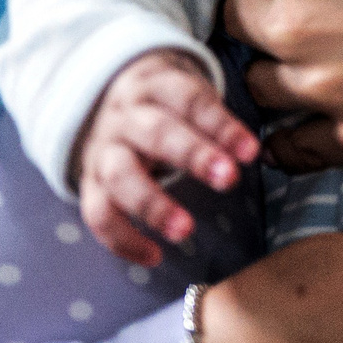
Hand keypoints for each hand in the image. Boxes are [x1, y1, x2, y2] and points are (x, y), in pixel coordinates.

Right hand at [66, 49, 256, 266]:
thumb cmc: (170, 104)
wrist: (112, 95)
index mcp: (155, 85)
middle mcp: (126, 116)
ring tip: (185, 230)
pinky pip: (98, 213)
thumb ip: (216, 120)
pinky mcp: (89, 182)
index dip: (222, 125)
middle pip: (155, 132)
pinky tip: (154, 257)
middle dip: (193, 156)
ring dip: (153, 204)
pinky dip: (122, 239)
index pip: (190, 100)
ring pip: (121, 175)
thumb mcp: (191, 94)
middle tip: (228, 179)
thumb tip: (253, 153)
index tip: (251, 151)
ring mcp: (103, 150)